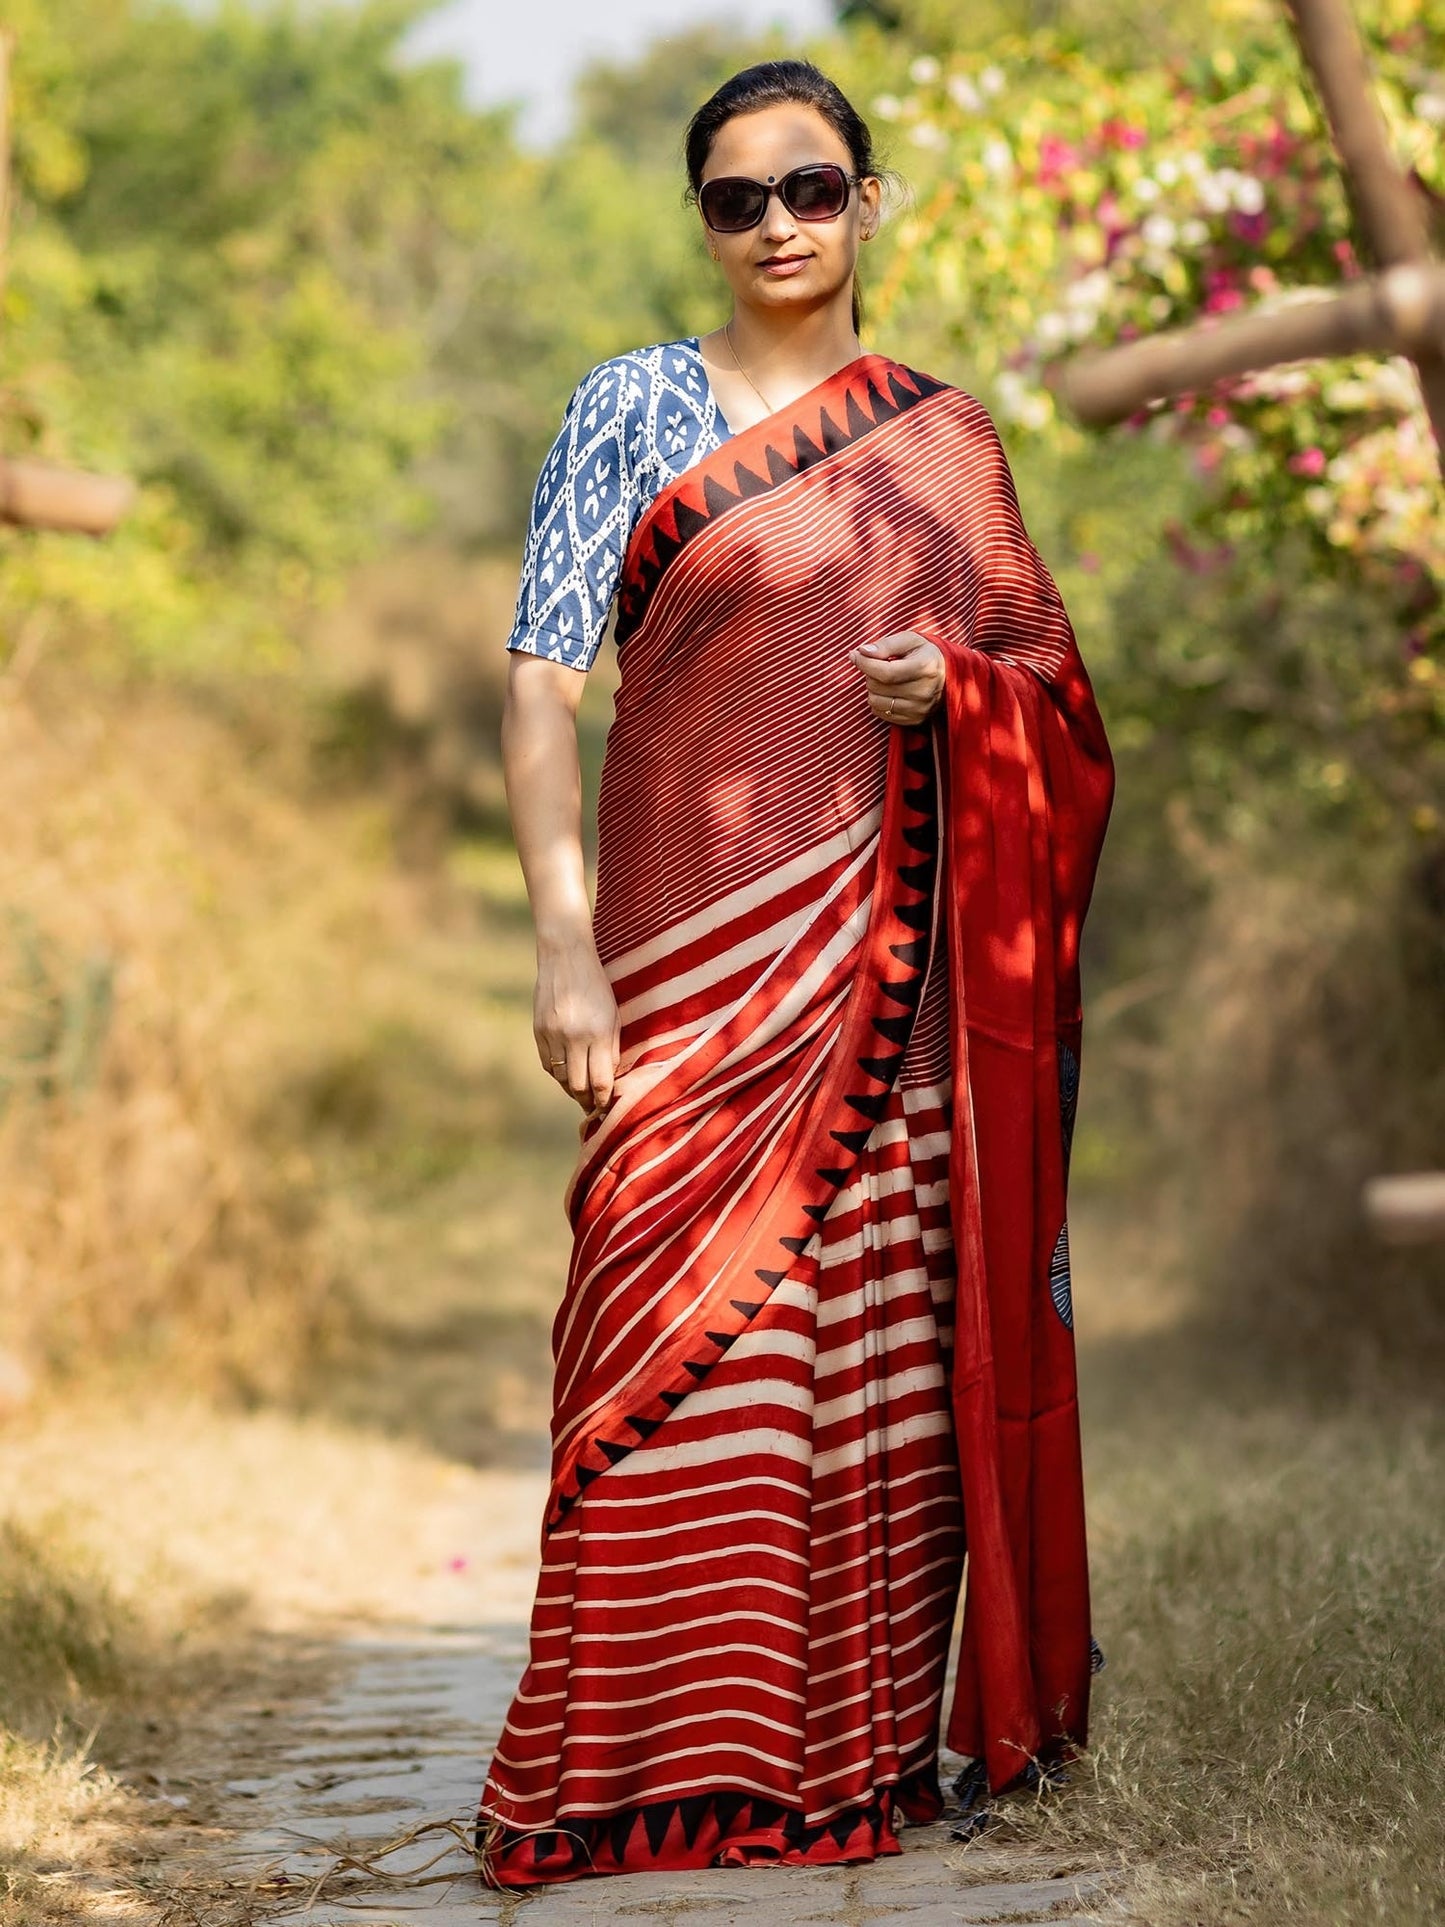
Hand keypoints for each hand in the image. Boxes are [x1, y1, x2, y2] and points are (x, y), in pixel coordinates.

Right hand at [534, 938, 620, 1114]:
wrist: (565, 957)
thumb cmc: (597, 986)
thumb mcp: (614, 1016)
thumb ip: (611, 1049)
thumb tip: (609, 1081)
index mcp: (598, 1033)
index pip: (600, 1081)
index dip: (603, 1100)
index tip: (606, 1107)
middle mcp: (573, 1037)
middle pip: (578, 1086)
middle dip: (586, 1101)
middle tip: (592, 1107)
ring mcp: (552, 1035)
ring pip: (560, 1078)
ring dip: (571, 1089)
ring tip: (580, 1093)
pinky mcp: (538, 1031)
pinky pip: (547, 1064)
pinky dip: (557, 1073)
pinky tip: (566, 1073)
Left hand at [848, 630, 945, 724]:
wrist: (948, 675)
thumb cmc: (924, 653)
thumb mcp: (909, 640)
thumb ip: (886, 644)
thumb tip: (863, 651)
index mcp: (925, 667)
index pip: (885, 672)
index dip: (864, 663)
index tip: (855, 654)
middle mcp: (924, 691)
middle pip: (877, 686)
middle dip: (870, 673)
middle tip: (879, 665)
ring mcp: (920, 709)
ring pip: (875, 701)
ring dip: (873, 688)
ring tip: (885, 679)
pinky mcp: (915, 720)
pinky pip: (880, 713)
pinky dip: (879, 701)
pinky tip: (890, 691)